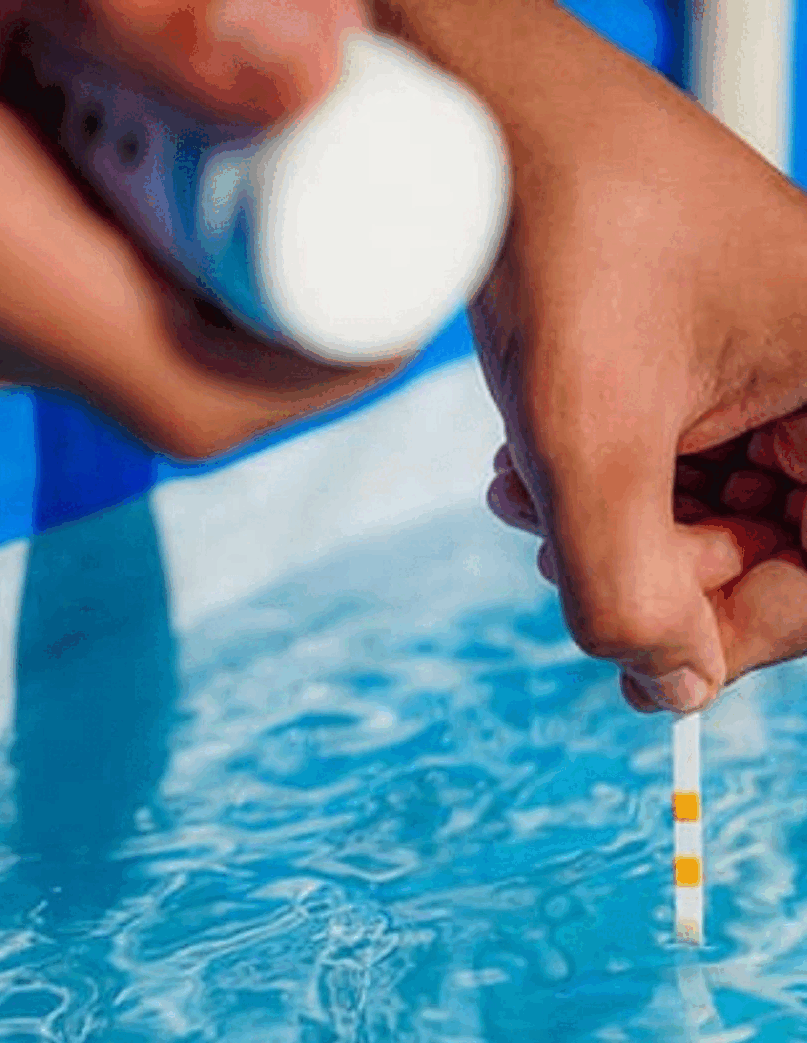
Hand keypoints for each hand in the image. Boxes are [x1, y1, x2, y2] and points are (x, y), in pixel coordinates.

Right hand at [0, 0, 398, 458]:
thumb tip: (317, 76)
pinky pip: (71, 319)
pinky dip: (150, 265)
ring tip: (275, 176)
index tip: (407, 296)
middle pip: (170, 381)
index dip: (318, 370)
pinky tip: (166, 172)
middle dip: (285, 316)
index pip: (186, 391)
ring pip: (125, 354)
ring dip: (221, 286)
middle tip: (363, 206)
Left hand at [371, 0, 806, 712]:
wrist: (499, 124)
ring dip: (608, 528)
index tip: (642, 663)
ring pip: (708, 510)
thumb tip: (668, 689)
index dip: (737, 633)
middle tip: (562, 557)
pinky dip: (598, 481)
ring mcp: (767, 364)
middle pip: (770, 547)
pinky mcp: (704, 354)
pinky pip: (672, 458)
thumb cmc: (566, 240)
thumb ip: (630, 586)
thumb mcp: (590, 436)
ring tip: (524, 494)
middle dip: (652, 569)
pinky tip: (523, 464)